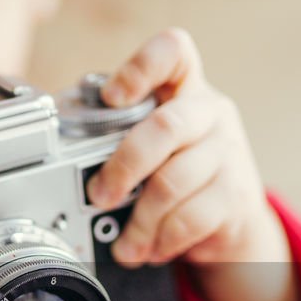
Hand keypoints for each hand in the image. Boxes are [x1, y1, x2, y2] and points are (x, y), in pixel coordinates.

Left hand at [86, 28, 299, 300]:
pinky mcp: (236, 196)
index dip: (141, 67)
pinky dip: (161, 240)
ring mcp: (228, 153)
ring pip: (172, 183)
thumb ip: (119, 140)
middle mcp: (210, 114)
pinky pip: (189, 219)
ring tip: (124, 244)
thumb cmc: (179, 173)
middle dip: (123, 167)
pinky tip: (151, 249)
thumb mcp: (154, 145)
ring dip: (138, 222)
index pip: (174, 52)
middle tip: (100, 197)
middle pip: (165, 127)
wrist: (232, 220)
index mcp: (184, 90)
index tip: (113, 98)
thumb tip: (64, 162)